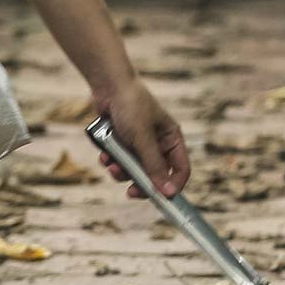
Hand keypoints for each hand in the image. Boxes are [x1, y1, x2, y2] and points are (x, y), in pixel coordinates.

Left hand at [94, 76, 189, 199]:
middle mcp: (158, 143)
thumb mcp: (142, 138)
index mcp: (171, 139)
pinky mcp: (123, 143)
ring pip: (134, 171)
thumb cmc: (131, 106)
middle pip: (155, 175)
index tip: (163, 199)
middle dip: (141, 182)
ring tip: (111, 164)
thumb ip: (153, 166)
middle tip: (130, 192)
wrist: (108, 86)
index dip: (174, 185)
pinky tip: (104, 154)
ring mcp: (139, 144)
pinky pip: (119, 162)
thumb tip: (166, 192)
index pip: (181, 169)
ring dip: (121, 171)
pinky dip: (111, 161)